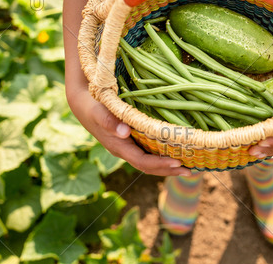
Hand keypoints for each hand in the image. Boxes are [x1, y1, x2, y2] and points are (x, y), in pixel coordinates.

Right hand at [68, 88, 191, 176]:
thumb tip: (124, 132)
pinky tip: (176, 152)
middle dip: (169, 170)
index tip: (178, 163)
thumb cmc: (91, 106)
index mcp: (118, 147)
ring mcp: (128, 147)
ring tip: (189, 166)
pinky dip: (162, 155)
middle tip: (191, 170)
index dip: (160, 164)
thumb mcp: (98, 111)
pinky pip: (148, 152)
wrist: (82, 103)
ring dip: (168, 165)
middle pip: (149, 167)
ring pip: (150, 161)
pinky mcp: (131, 140)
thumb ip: (109, 121)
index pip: (142, 162)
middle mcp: (124, 150)